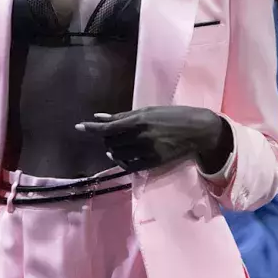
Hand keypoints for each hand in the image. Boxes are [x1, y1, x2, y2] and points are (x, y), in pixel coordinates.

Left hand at [75, 106, 232, 173]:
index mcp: (139, 120)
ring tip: (119, 144)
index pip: (108, 127)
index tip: (79, 127)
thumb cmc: (173, 116)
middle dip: (106, 138)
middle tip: (111, 134)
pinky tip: (122, 157)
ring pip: (118, 154)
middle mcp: (141, 137)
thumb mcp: (148, 111)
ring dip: (113, 150)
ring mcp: (147, 152)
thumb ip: (123, 116)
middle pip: (111, 141)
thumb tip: (98, 117)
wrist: (198, 131)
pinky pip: (129, 166)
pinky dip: (121, 161)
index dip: (91, 129)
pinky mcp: (153, 163)